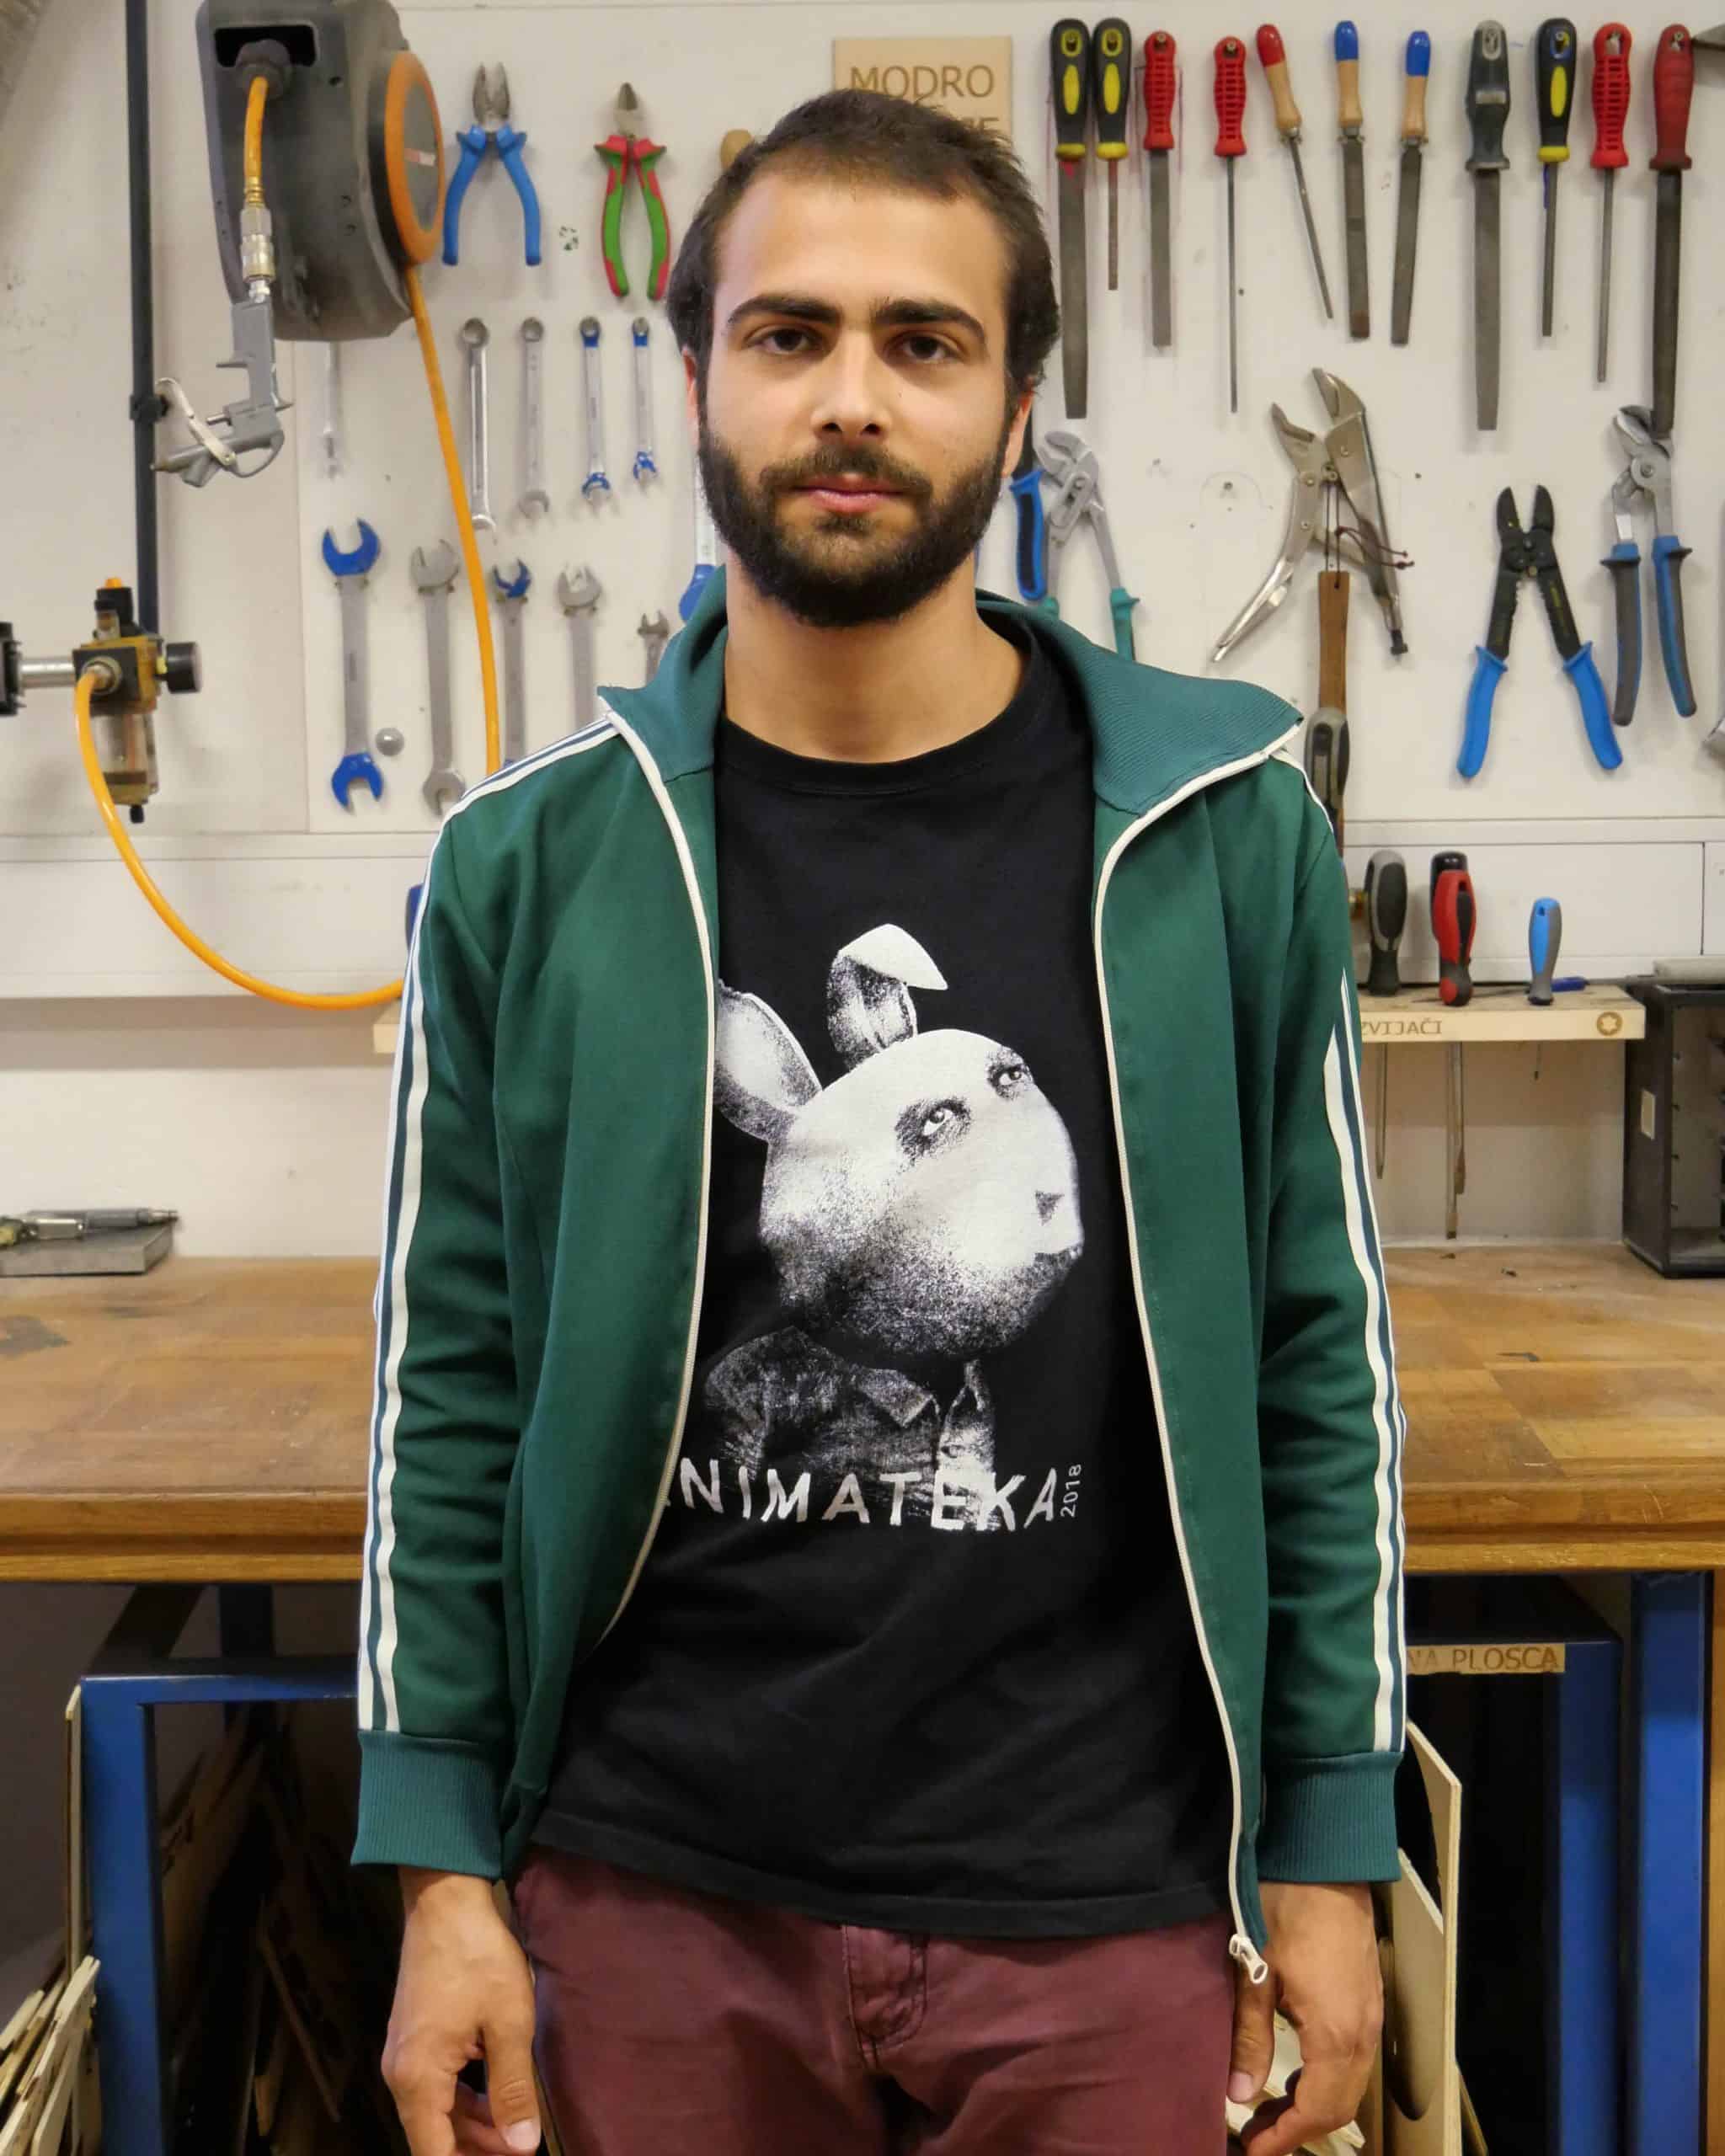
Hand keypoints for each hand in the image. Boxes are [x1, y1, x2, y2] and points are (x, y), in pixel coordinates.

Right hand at [382, 1867, 542, 2155]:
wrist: (444, 1899)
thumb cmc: (478, 1958)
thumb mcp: (508, 2022)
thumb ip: (513, 2089)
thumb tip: (523, 2147)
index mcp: (418, 2080)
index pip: (434, 2155)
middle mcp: (401, 2076)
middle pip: (434, 2138)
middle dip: (477, 2150)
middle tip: (522, 2147)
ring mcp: (404, 2056)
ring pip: (437, 2113)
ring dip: (475, 2127)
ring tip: (517, 2130)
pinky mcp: (414, 2039)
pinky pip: (437, 2087)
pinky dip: (465, 2100)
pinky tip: (497, 2096)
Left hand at [1229, 1880, 1381, 2155]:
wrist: (1324, 1856)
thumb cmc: (1284, 1906)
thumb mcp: (1255, 1971)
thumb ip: (1249, 2036)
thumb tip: (1238, 2093)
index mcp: (1336, 2032)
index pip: (1318, 2110)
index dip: (1286, 2138)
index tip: (1253, 2150)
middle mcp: (1364, 2031)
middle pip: (1340, 2104)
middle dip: (1300, 2128)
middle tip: (1259, 2136)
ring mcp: (1372, 2013)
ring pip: (1351, 2082)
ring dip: (1316, 2105)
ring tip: (1271, 2111)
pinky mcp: (1369, 1997)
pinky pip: (1355, 2058)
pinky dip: (1328, 2079)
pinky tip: (1297, 2073)